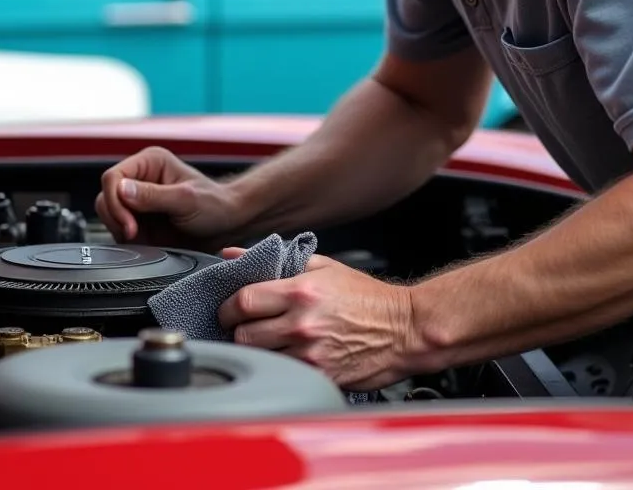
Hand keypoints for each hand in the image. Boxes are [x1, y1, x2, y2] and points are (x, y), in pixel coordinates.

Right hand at [95, 145, 239, 249]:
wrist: (227, 225)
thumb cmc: (215, 205)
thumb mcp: (186, 200)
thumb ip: (153, 195)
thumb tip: (121, 189)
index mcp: (150, 162)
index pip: (112, 177)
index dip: (116, 202)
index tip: (131, 226)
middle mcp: (140, 178)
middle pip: (106, 196)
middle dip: (116, 218)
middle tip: (136, 234)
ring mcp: (138, 200)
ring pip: (108, 213)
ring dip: (120, 229)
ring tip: (143, 237)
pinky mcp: (139, 220)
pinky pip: (117, 228)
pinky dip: (125, 238)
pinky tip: (145, 242)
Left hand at [217, 249, 415, 389]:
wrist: (405, 330)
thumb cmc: (367, 298)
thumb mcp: (323, 266)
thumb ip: (276, 259)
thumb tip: (233, 255)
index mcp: (301, 292)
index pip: (243, 301)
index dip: (227, 307)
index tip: (227, 310)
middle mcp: (303, 324)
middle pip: (244, 334)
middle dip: (237, 331)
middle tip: (242, 327)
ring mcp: (311, 355)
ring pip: (261, 358)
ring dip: (258, 352)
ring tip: (266, 342)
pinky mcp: (321, 378)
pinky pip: (284, 376)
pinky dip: (279, 368)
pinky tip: (286, 358)